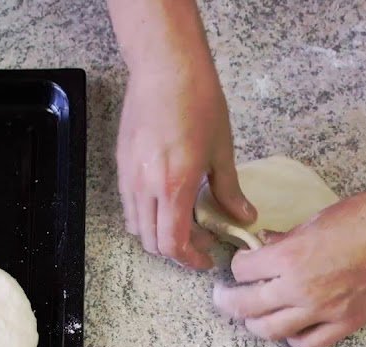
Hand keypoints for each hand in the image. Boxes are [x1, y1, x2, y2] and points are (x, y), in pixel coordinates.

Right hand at [117, 67, 255, 269]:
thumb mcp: (221, 150)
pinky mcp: (121, 164)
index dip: (189, 259)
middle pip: (152, 241)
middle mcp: (146, 187)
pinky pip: (129, 204)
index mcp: (174, 186)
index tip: (206, 259)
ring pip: (137, 226)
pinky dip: (147, 215)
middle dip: (177, 250)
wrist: (165, 68)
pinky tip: (166, 200)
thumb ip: (229, 189)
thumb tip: (244, 216)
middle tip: (201, 242)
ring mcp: (129, 176)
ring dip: (159, 233)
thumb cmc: (198, 103)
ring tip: (184, 222)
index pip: (173, 243)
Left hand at [212, 175, 365, 346]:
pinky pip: (309, 343)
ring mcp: (324, 310)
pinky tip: (291, 328)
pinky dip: (293, 338)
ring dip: (254, 324)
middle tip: (223, 297)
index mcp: (291, 256)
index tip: (241, 263)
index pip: (242, 269)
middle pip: (245, 306)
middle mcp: (302, 288)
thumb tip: (267, 244)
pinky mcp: (348, 323)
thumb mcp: (318, 217)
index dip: (238, 265)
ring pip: (270, 331)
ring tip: (251, 316)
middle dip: (228, 301)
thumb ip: (288, 238)